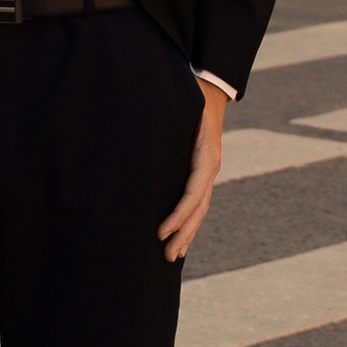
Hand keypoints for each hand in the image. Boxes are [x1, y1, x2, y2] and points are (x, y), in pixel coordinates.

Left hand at [157, 78, 228, 262]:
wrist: (210, 90)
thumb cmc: (190, 95)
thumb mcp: (182, 105)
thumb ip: (165, 117)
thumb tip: (136, 121)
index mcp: (206, 156)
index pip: (193, 194)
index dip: (178, 215)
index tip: (160, 232)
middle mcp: (209, 168)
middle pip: (198, 209)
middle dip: (183, 233)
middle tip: (166, 255)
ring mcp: (207, 172)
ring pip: (199, 211)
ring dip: (187, 234)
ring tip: (172, 256)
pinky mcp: (201, 174)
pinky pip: (197, 203)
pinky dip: (189, 223)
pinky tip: (180, 239)